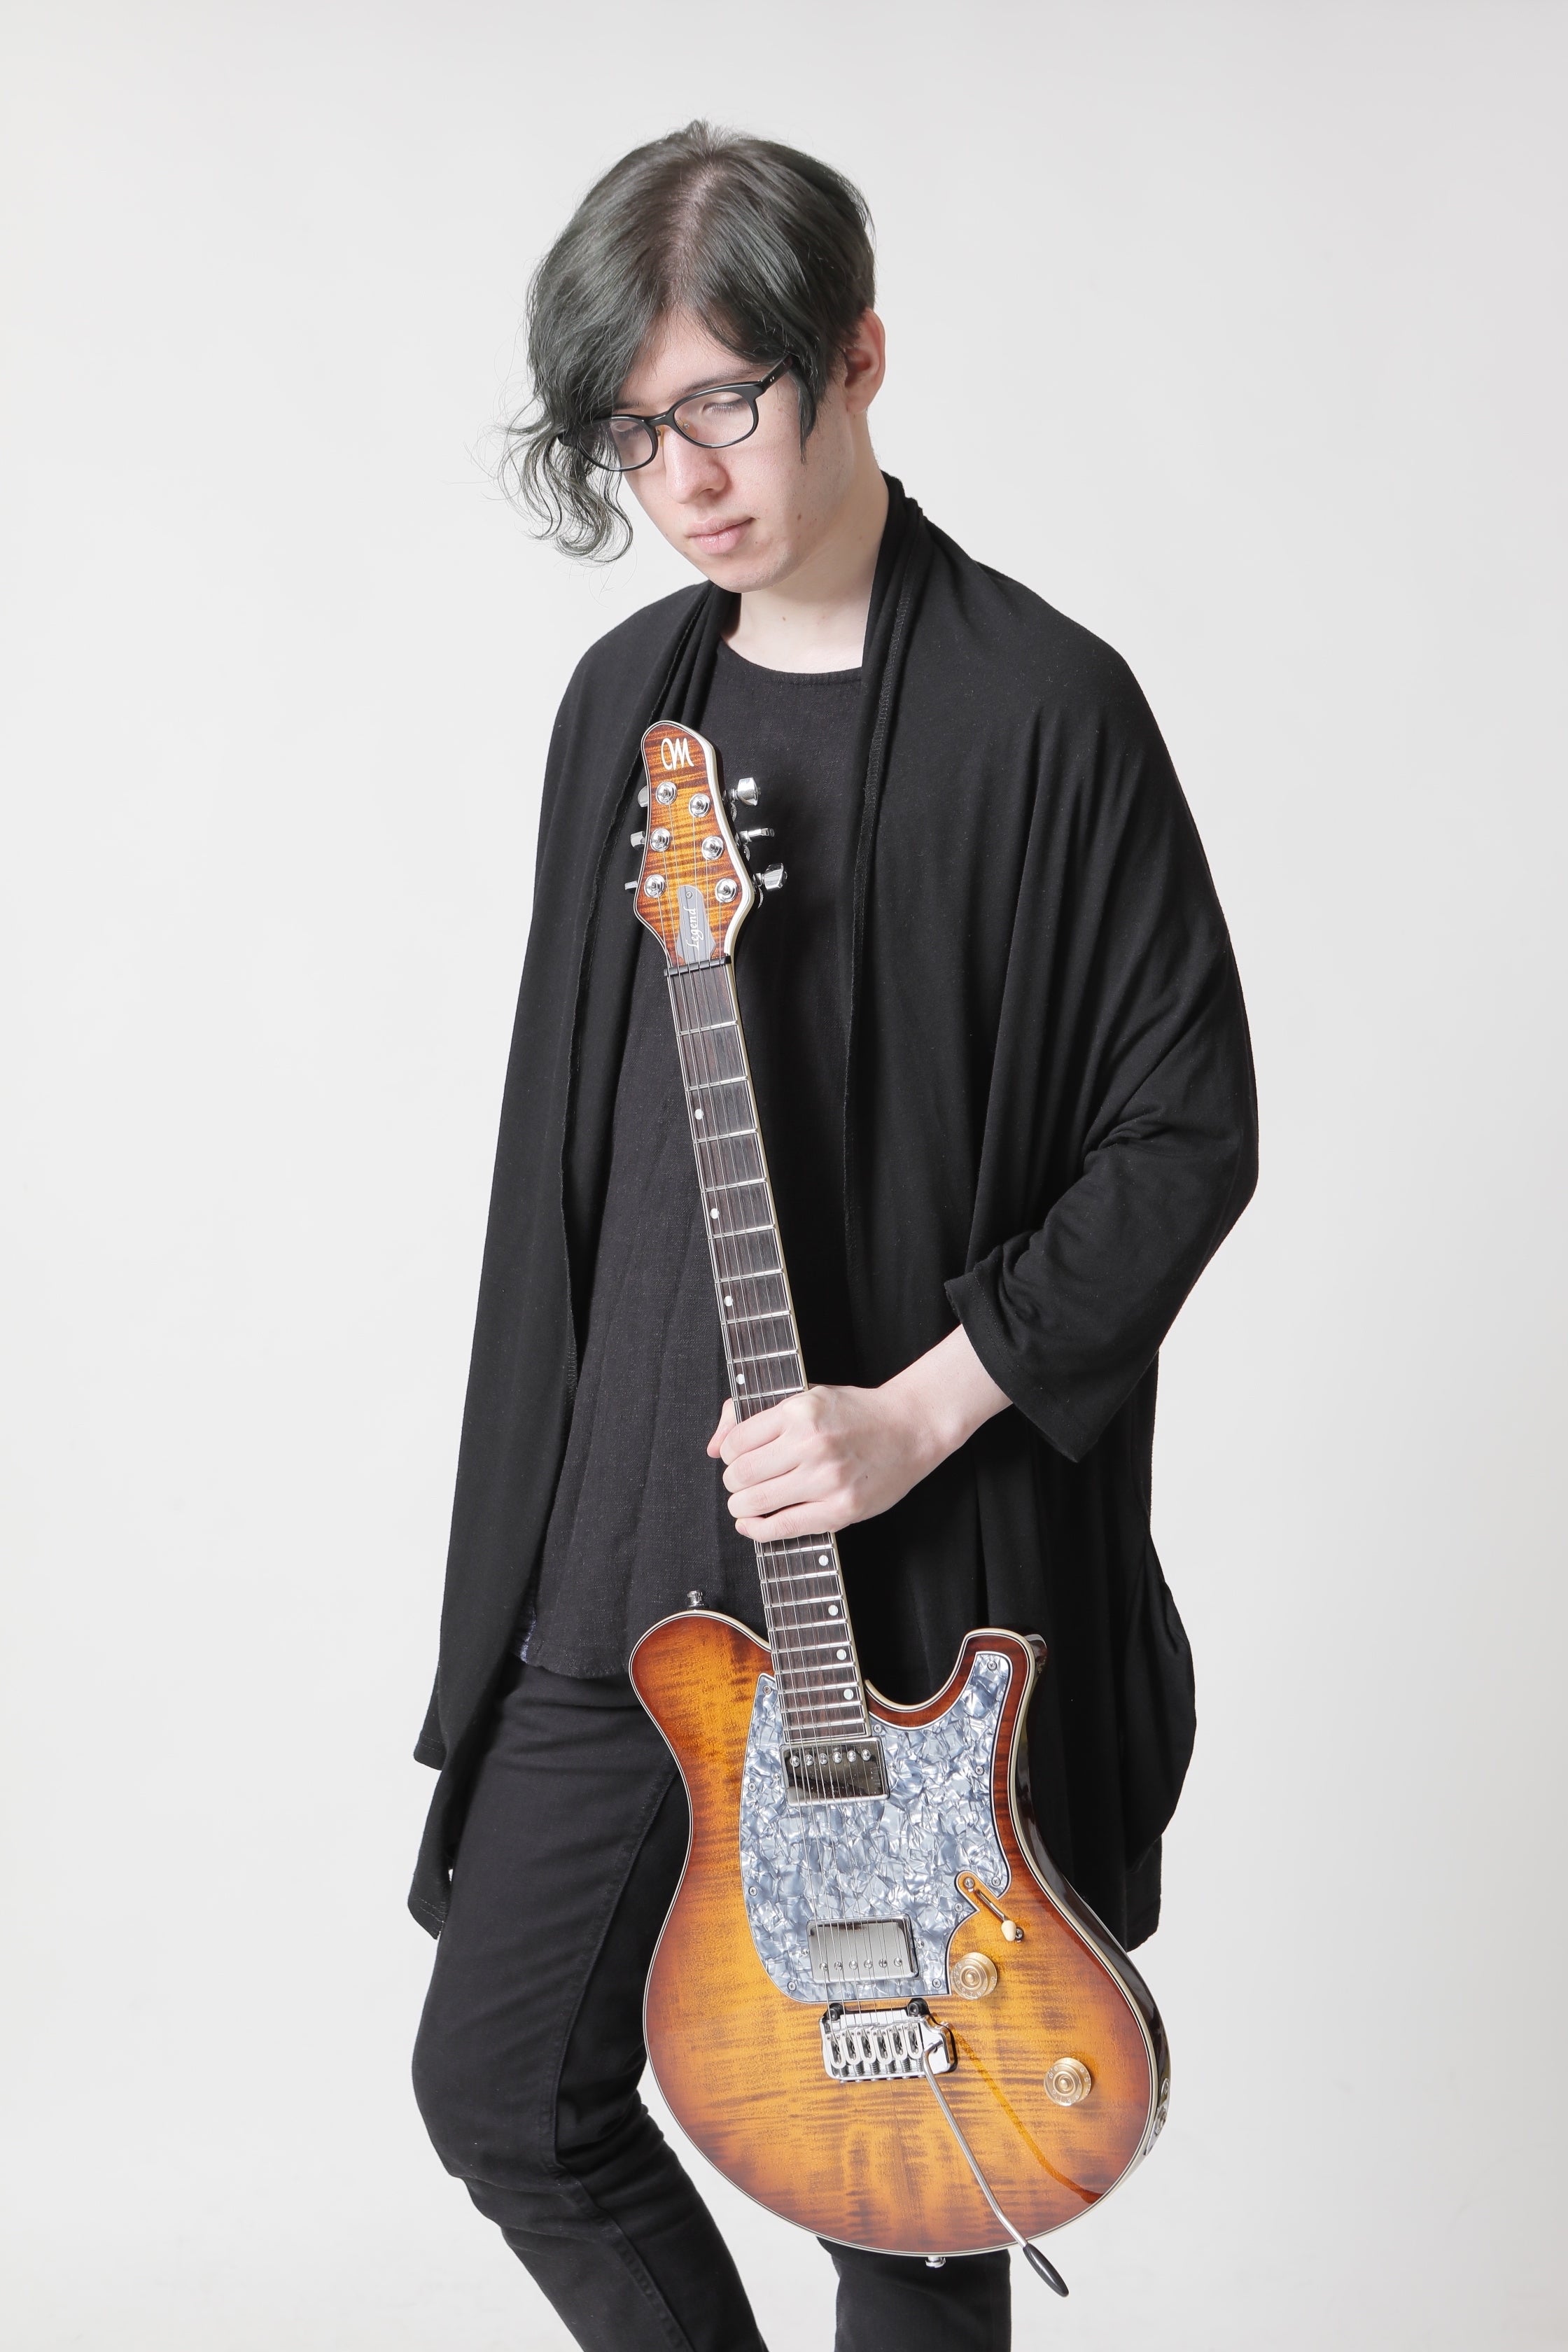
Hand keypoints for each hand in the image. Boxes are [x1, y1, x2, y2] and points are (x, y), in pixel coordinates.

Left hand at [706, 1325, 1009, 1541]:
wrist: (910, 1428)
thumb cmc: (857, 1412)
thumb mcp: (807, 1397)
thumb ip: (754, 1416)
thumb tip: (714, 1447)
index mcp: (800, 1411)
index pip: (736, 1442)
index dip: (728, 1454)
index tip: (736, 1458)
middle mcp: (811, 1444)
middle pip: (741, 1474)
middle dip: (732, 1482)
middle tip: (740, 1482)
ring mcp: (826, 1479)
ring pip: (755, 1502)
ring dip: (740, 1505)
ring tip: (747, 1502)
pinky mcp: (840, 1509)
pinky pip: (783, 1527)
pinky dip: (757, 1530)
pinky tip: (752, 1524)